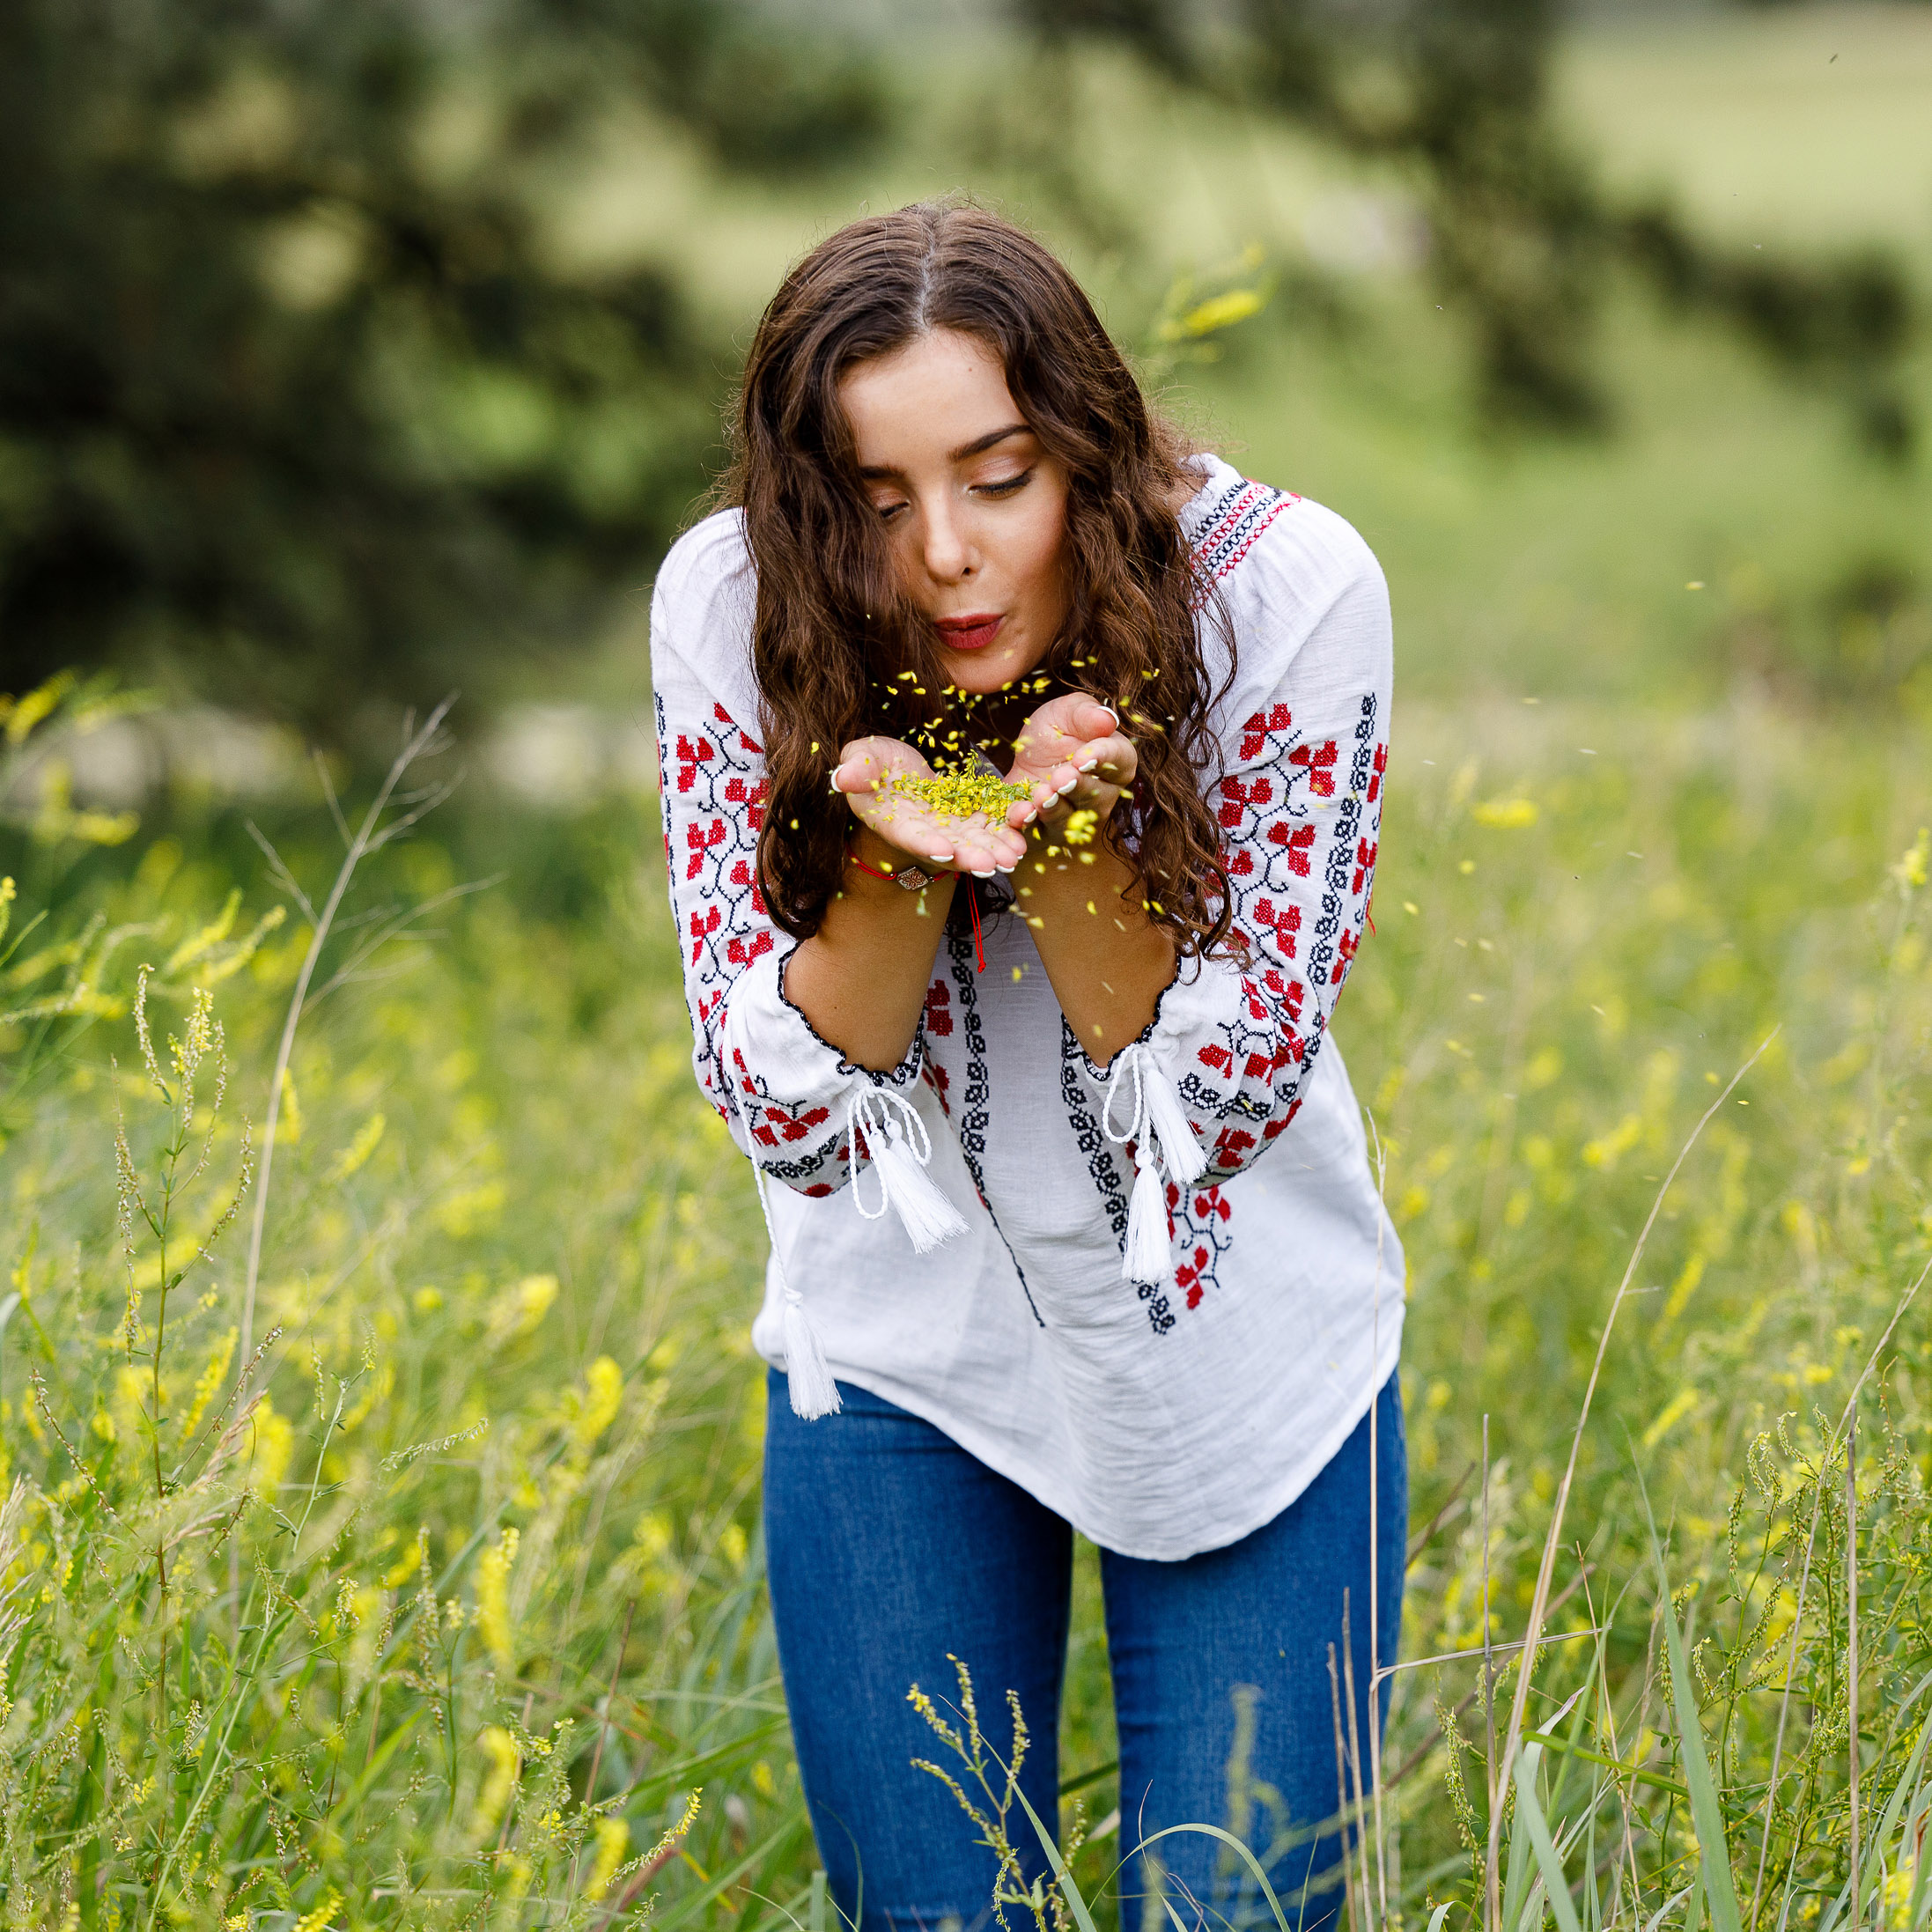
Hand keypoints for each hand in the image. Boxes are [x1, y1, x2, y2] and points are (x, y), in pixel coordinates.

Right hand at [831, 736, 1030, 877]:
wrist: (895, 768)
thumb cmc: (872, 763)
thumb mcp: (861, 758)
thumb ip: (856, 769)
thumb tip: (843, 777)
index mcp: (892, 821)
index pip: (908, 835)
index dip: (925, 844)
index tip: (945, 850)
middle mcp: (922, 831)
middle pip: (947, 847)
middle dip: (969, 856)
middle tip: (992, 864)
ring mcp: (947, 826)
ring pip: (972, 841)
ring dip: (993, 850)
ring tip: (1015, 856)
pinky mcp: (967, 815)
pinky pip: (989, 824)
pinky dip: (1004, 831)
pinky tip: (1024, 836)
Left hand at [1008, 693, 1137, 829]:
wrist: (1024, 756)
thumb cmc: (1055, 731)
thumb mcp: (1065, 713)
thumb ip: (1085, 713)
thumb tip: (1107, 719)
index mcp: (1116, 762)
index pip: (1119, 760)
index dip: (1102, 758)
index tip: (1083, 756)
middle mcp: (1102, 796)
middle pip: (1096, 796)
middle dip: (1077, 787)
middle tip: (1061, 778)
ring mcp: (1075, 818)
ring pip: (1069, 819)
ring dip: (1054, 809)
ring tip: (1041, 795)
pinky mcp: (1046, 831)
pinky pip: (1039, 833)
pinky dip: (1028, 825)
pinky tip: (1020, 814)